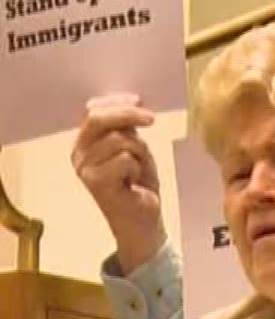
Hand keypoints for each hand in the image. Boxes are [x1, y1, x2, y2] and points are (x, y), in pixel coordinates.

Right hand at [70, 96, 164, 271]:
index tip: (139, 100)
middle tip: (151, 118)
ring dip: (139, 149)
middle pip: (98, 119)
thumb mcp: (134, 147)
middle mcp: (78, 153)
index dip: (115, 101)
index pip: (92, 111)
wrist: (142, 218)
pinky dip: (137, 166)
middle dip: (128, 114)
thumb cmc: (138, 181)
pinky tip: (133, 180)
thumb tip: (133, 101)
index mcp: (84, 142)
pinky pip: (124, 159)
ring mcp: (84, 169)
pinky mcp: (96, 183)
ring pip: (118, 139)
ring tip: (138, 166)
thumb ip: (127, 127)